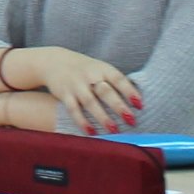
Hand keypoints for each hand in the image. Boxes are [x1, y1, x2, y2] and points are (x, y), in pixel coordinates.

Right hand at [12, 46, 139, 133]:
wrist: (54, 61)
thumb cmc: (85, 69)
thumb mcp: (99, 69)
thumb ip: (113, 82)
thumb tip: (136, 102)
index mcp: (102, 68)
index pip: (118, 79)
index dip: (129, 91)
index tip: (139, 105)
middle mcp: (89, 76)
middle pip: (105, 91)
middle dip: (118, 106)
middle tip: (131, 120)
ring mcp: (76, 85)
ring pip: (90, 102)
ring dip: (102, 117)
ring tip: (114, 130)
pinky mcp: (64, 94)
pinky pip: (74, 109)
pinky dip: (82, 121)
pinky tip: (92, 132)